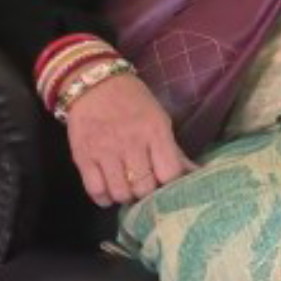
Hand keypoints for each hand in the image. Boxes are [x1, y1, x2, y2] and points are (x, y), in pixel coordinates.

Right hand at [64, 73, 197, 206]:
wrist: (93, 83)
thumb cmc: (133, 101)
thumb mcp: (159, 119)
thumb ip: (174, 151)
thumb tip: (197, 174)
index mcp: (155, 131)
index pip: (169, 174)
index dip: (169, 184)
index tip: (164, 182)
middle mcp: (131, 143)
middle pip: (144, 188)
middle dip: (146, 193)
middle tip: (144, 186)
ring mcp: (105, 151)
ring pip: (120, 193)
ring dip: (126, 196)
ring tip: (126, 188)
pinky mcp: (82, 157)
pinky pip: (95, 191)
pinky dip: (104, 198)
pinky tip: (109, 191)